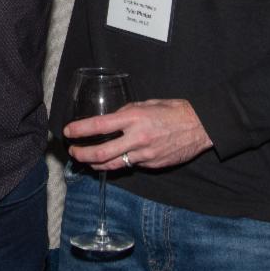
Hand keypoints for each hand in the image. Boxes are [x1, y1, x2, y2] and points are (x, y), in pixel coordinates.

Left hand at [65, 99, 213, 170]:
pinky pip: (130, 165)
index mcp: (134, 118)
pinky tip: (113, 159)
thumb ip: (126, 113)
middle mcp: (137, 138)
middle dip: (82, 154)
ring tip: (87, 160)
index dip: (79, 130)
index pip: (98, 126)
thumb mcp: (146, 104)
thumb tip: (110, 120)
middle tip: (73, 152)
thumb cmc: (174, 111)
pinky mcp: (152, 165)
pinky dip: (119, 163)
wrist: (201, 126)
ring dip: (96, 164)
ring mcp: (145, 155)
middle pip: (101, 153)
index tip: (68, 131)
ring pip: (113, 165)